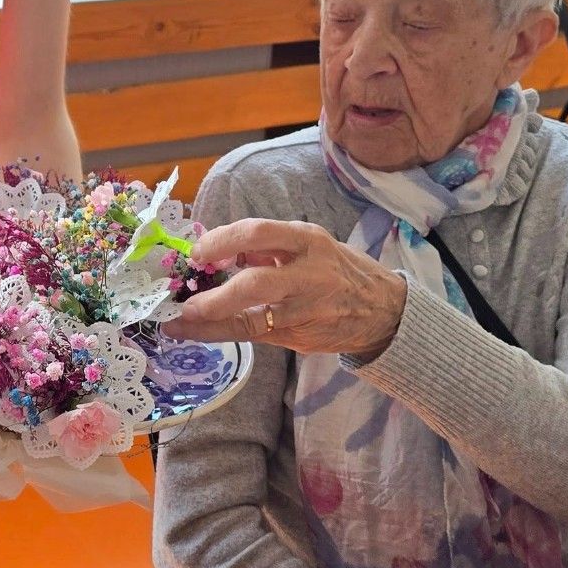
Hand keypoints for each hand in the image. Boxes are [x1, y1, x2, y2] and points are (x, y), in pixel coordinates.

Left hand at [163, 218, 406, 357]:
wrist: (386, 311)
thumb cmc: (339, 272)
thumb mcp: (310, 248)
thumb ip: (268, 248)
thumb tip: (218, 249)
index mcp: (307, 240)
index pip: (258, 233)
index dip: (222, 240)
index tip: (197, 251)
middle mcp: (309, 273)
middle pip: (256, 281)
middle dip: (216, 291)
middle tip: (186, 294)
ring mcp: (306, 308)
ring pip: (252, 317)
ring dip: (210, 318)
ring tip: (181, 319)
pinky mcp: (301, 335)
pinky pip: (253, 334)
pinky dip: (219, 332)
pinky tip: (194, 330)